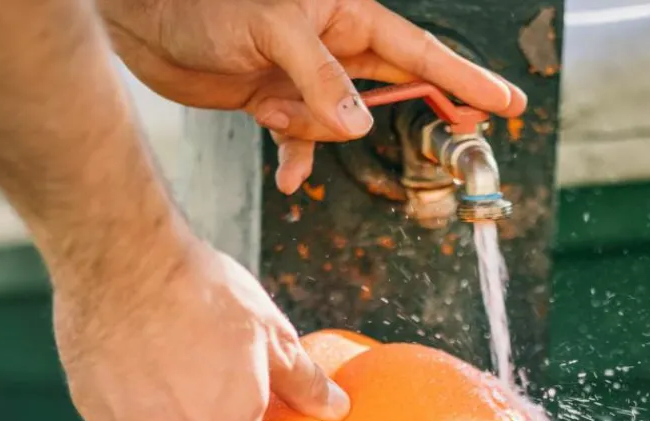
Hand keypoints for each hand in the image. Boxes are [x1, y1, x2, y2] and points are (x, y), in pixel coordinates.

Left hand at [102, 0, 526, 192]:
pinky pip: (305, 145)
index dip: (465, 80)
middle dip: (417, 114)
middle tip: (460, 132)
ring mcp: (306, 80)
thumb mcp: (271, 28)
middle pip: (394, 90)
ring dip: (312, 132)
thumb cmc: (203, 2)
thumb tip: (358, 128)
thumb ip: (320, 79)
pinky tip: (286, 174)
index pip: (419, 52)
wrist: (142, 20)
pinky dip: (297, 161)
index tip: (507, 102)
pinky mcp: (277, 104)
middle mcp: (333, 47)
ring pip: (341, 127)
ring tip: (269, 108)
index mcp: (345, 15)